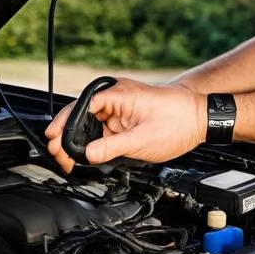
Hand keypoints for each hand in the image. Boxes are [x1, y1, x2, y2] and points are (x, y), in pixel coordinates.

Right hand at [45, 79, 204, 171]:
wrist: (200, 118)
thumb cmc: (178, 121)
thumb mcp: (142, 139)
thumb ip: (112, 148)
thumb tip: (87, 155)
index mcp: (117, 94)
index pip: (80, 107)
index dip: (64, 125)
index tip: (54, 141)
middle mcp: (115, 96)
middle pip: (80, 115)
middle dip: (66, 135)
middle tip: (58, 155)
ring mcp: (119, 108)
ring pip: (89, 124)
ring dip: (78, 141)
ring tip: (68, 160)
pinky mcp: (124, 119)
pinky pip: (101, 129)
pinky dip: (93, 142)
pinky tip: (86, 156)